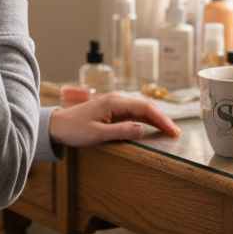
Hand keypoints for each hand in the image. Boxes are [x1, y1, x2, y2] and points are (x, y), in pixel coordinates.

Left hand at [48, 92, 181, 147]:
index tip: (173, 131)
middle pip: (146, 106)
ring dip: (155, 119)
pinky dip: (145, 119)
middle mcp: (118, 99)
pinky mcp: (112, 109)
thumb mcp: (98, 134)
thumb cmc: (74, 130)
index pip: (146, 108)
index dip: (161, 119)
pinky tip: (151, 126)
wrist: (57, 125)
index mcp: (115, 102)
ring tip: (168, 130)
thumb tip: (142, 129)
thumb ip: (121, 131)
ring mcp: (115, 103)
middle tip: (175, 133)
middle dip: (162, 119)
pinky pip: (133, 112)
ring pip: (141, 108)